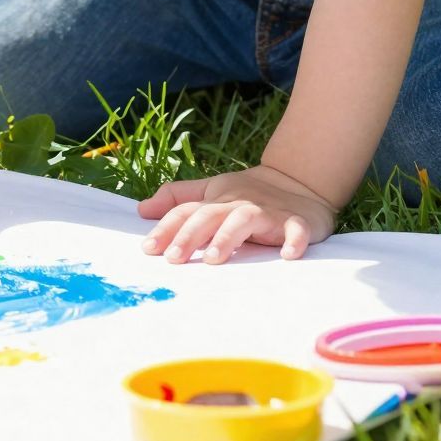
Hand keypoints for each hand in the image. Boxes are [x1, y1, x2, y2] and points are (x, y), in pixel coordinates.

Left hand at [136, 164, 338, 264]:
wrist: (298, 182)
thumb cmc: (247, 193)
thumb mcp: (211, 191)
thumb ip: (178, 199)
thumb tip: (142, 210)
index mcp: (217, 198)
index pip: (187, 210)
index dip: (166, 228)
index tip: (148, 249)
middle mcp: (239, 203)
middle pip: (210, 215)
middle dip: (190, 235)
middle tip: (174, 258)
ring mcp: (268, 212)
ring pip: (245, 220)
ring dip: (229, 236)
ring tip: (213, 258)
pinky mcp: (297, 222)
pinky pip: (296, 230)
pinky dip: (293, 240)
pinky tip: (286, 254)